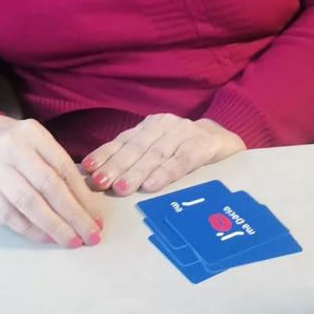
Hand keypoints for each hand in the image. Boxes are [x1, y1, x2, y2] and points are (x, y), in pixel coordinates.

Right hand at [0, 116, 103, 247]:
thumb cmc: (13, 143)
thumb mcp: (36, 141)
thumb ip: (56, 166)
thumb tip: (86, 204)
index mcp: (32, 133)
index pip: (63, 168)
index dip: (83, 197)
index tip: (97, 219)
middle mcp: (12, 147)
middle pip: (48, 186)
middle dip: (73, 216)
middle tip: (90, 236)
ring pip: (27, 202)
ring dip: (53, 226)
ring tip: (70, 241)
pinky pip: (6, 214)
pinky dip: (28, 229)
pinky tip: (44, 238)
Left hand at [80, 115, 244, 195]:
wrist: (226, 141)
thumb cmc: (185, 150)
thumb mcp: (160, 149)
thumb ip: (136, 159)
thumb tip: (98, 176)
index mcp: (150, 125)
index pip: (123, 140)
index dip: (105, 154)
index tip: (87, 168)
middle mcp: (165, 125)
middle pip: (136, 147)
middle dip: (116, 165)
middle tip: (99, 182)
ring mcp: (185, 133)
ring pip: (156, 154)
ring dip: (137, 172)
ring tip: (121, 188)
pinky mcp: (204, 146)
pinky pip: (182, 161)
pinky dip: (165, 173)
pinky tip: (151, 186)